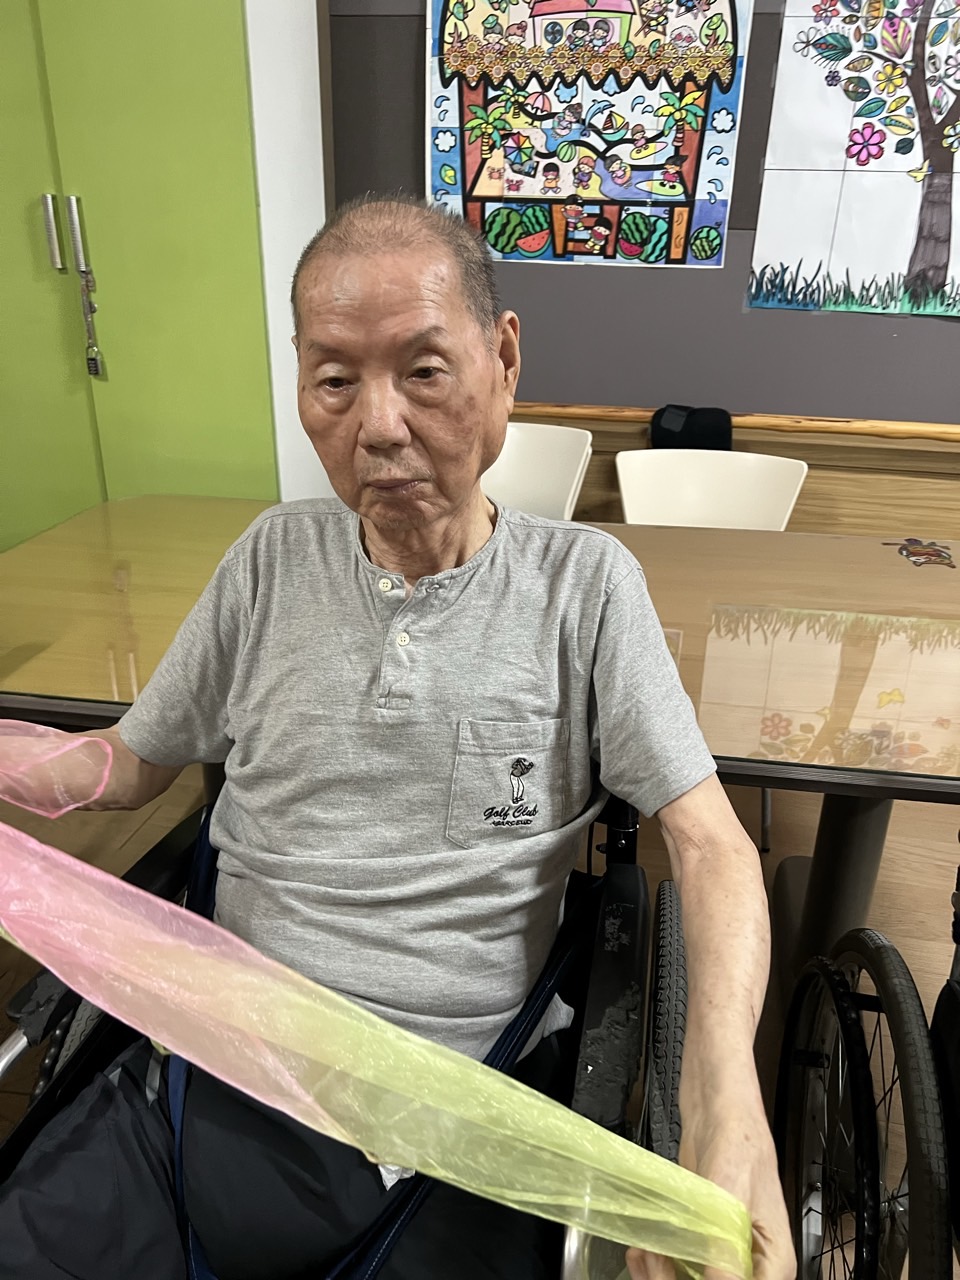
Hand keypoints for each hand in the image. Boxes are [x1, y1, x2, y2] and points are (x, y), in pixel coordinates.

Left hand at [623, 1102, 794, 1279]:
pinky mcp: (702, 1239)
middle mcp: (752, 1264)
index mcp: (773, 1264)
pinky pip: (680, 1268)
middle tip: (654, 1261)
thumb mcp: (731, 1197)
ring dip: (661, 1276)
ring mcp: (724, 1253)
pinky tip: (644, 1249)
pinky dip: (658, 1264)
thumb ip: (725, 1249)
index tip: (685, 1276)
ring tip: (644, 1253)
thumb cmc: (738, 1141)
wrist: (717, 1109)